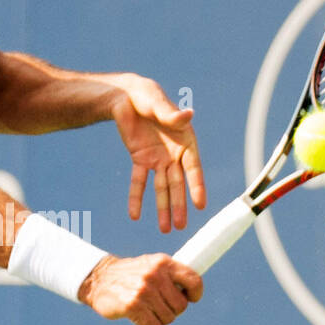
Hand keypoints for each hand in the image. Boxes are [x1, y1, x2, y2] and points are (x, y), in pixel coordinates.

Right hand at [78, 254, 202, 324]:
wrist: (98, 279)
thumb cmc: (130, 274)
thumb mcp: (151, 265)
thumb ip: (171, 274)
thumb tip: (192, 291)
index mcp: (163, 263)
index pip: (193, 280)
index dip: (195, 294)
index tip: (189, 298)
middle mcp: (154, 276)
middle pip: (181, 306)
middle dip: (172, 310)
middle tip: (159, 306)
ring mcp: (144, 291)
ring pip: (168, 318)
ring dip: (160, 320)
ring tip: (147, 311)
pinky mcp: (132, 307)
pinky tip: (144, 323)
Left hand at [107, 75, 205, 231]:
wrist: (124, 96)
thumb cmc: (146, 95)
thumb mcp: (156, 102)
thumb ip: (170, 113)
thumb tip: (188, 115)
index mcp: (185, 140)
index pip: (193, 168)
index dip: (197, 186)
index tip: (201, 205)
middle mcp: (174, 153)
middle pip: (177, 184)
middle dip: (179, 205)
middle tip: (181, 227)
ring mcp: (158, 158)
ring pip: (161, 187)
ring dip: (162, 208)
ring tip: (165, 229)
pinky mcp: (140, 159)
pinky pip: (139, 181)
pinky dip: (136, 197)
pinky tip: (134, 214)